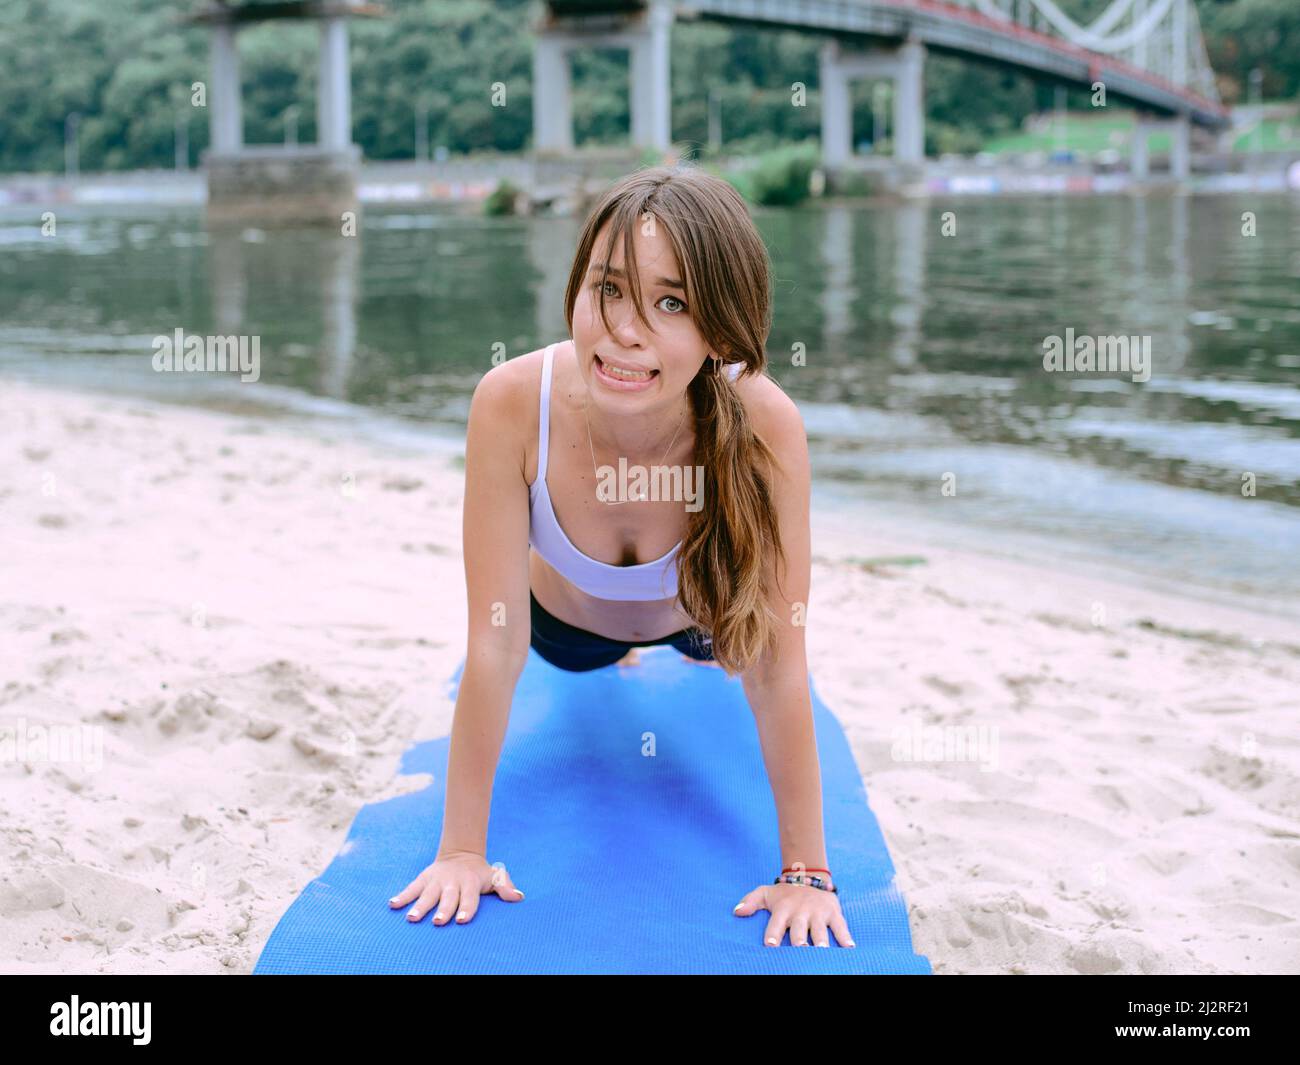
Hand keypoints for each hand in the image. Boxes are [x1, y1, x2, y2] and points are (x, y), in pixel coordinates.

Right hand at [388, 849, 523, 925]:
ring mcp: (436, 880)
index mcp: (470, 882)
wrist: (461, 853)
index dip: (466, 908)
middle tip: (438, 922)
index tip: (462, 920)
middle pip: (447, 898)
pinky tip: (392, 904)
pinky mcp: (424, 879)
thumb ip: (505, 886)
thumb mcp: (495, 875)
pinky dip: (402, 895)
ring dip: (419, 906)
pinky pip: (411, 888)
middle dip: (443, 909)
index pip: (469, 897)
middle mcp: (452, 882)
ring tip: (412, 918)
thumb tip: (518, 897)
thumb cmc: (479, 873)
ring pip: (427, 894)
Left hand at [733, 882, 854, 946]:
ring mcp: (818, 912)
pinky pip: (841, 926)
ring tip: (821, 950)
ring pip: (820, 929)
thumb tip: (737, 912)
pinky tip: (849, 948)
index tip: (771, 945)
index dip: (774, 934)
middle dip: (799, 940)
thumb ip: (750, 901)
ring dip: (821, 941)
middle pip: (799, 929)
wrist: (808, 874)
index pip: (776, 923)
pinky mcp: (833, 912)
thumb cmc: (784, 893)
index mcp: (783, 908)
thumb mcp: (765, 893)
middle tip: (800, 950)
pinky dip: (846, 937)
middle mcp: (801, 911)